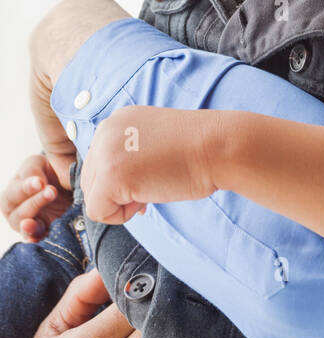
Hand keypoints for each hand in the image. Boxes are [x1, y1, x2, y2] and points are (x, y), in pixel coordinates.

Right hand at [0, 152, 73, 240]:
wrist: (65, 184)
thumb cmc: (45, 171)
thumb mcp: (37, 164)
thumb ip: (32, 170)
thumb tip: (37, 183)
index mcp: (11, 193)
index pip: (15, 192)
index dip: (26, 188)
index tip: (40, 182)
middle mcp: (15, 212)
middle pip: (19, 212)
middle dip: (35, 202)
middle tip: (52, 191)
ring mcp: (27, 226)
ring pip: (26, 228)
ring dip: (32, 224)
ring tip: (34, 222)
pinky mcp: (41, 234)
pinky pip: (36, 240)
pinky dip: (35, 240)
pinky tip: (36, 240)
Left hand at [81, 106, 221, 223]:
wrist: (218, 146)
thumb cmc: (197, 148)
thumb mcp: (152, 140)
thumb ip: (128, 153)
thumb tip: (112, 189)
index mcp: (116, 121)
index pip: (99, 162)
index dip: (123, 179)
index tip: (151, 174)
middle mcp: (105, 131)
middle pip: (91, 180)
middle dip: (118, 192)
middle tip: (153, 184)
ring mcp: (106, 153)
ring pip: (92, 197)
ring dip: (120, 203)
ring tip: (151, 189)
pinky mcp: (112, 176)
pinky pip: (98, 212)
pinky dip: (121, 216)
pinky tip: (147, 200)